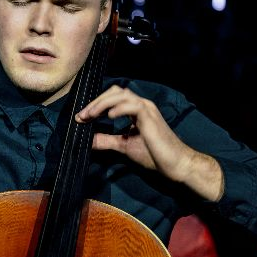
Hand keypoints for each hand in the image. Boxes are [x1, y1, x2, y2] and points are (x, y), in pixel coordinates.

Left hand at [75, 85, 222, 200]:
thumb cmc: (154, 155)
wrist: (175, 164)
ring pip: (121, 95)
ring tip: (89, 115)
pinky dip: (119, 109)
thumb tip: (88, 140)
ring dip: (102, 104)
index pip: (113, 98)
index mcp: (136, 110)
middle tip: (82, 116)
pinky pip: (132, 106)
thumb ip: (107, 140)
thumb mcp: (124, 146)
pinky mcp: (150, 117)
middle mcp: (141, 105)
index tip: (81, 117)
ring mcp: (147, 109)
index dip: (96, 104)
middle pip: (115, 92)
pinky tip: (109, 116)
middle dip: (96, 102)